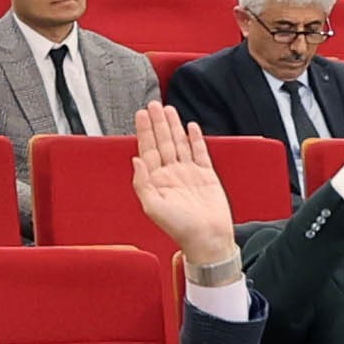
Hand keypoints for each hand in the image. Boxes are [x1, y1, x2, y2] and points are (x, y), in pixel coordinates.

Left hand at [124, 101, 240, 276]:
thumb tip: (135, 160)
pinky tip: (191, 128)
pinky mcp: (207, 176)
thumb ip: (142, 183)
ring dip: (174, 126)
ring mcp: (189, 173)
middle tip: (153, 105)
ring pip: (179, 143)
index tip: (141, 115)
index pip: (148, 149)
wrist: (208, 238)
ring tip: (169, 109)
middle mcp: (172, 174)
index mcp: (157, 181)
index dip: (144, 131)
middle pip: (163, 142)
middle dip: (158, 123)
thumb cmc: (181, 229)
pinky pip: (200, 152)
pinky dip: (196, 139)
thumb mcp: (153, 208)